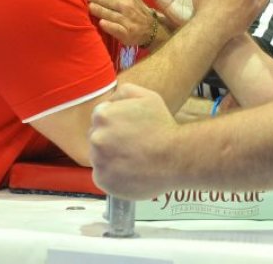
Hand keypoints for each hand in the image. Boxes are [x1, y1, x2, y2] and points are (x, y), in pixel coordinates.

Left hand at [87, 0, 154, 46]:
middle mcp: (128, 6)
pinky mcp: (127, 33)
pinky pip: (116, 29)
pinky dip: (109, 25)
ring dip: (100, 10)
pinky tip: (101, 23)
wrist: (151, 27)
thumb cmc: (135, 6)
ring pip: (111, 14)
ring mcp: (127, 20)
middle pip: (110, 1)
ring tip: (90, 7)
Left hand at [90, 83, 177, 199]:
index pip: (100, 118)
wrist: (176, 157)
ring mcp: (98, 161)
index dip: (115, 123)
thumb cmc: (163, 127)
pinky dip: (113, 175)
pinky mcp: (103, 180)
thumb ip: (124, 92)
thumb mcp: (147, 96)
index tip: (129, 130)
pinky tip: (130, 170)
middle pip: (97, 137)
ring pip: (99, 157)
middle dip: (110, 139)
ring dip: (111, 157)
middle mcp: (96, 138)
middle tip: (132, 144)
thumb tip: (111, 100)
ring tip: (133, 158)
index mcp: (102, 115)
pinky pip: (103, 176)